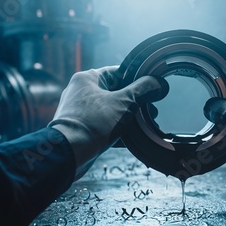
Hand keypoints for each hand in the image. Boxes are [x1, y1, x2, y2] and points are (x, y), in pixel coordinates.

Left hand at [49, 66, 167, 178]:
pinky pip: (104, 124)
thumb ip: (142, 90)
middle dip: (135, 103)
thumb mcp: (124, 103)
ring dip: (128, 117)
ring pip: (111, 109)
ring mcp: (79, 111)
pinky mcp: (81, 128)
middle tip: (151, 110)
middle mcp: (81, 91)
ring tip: (144, 125)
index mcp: (88, 78)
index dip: (137, 79)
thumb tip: (157, 81)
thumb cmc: (93, 123)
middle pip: (116, 92)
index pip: (118, 72)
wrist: (68, 153)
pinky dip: (118, 129)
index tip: (151, 88)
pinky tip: (133, 138)